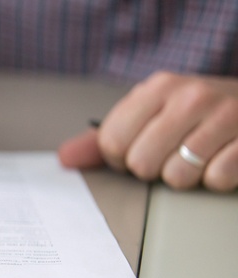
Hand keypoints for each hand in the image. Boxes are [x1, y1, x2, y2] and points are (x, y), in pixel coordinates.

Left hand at [59, 71, 237, 191]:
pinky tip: (221, 159)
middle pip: (141, 163)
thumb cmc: (196, 113)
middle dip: (153, 170)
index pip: (111, 142)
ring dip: (186, 177)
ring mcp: (224, 115)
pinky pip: (216, 180)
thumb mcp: (150, 114)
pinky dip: (216, 179)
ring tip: (198, 157)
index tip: (137, 151)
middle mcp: (189, 96)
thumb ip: (104, 138)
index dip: (120, 159)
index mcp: (157, 88)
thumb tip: (64, 159)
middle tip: (170, 156)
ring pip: (177, 177)